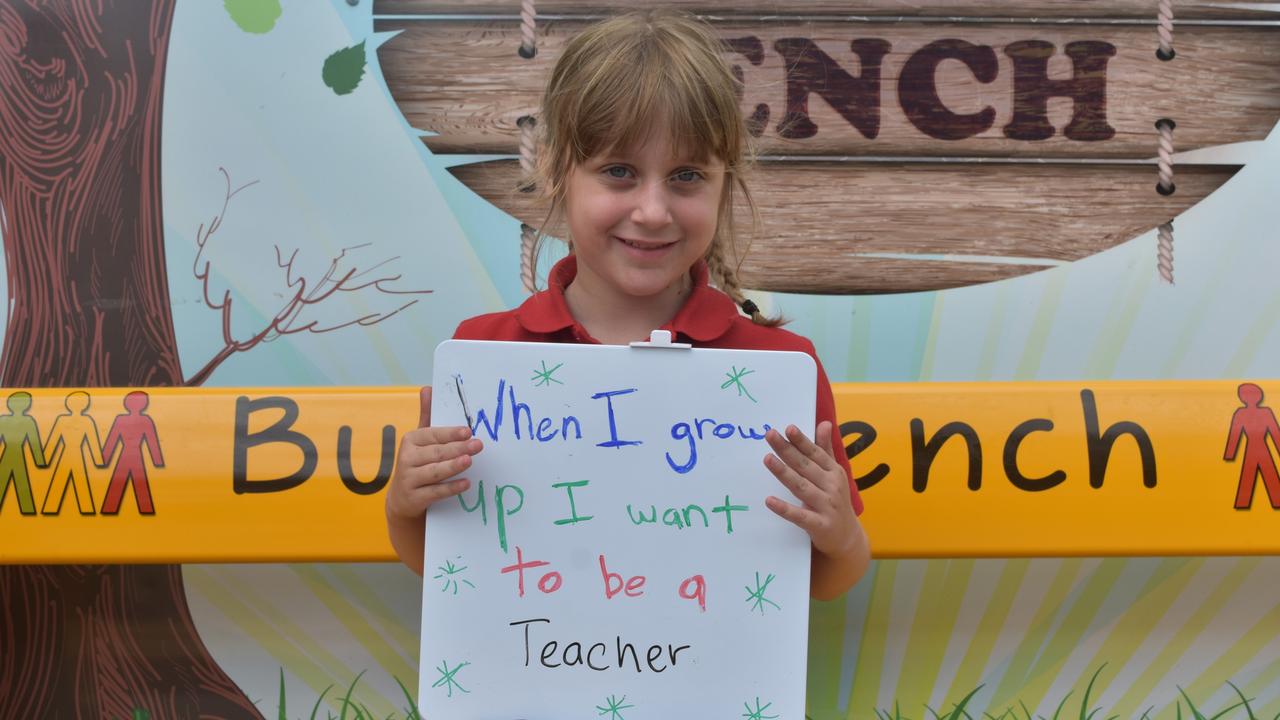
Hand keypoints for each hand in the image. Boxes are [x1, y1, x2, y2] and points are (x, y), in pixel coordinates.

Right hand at [385, 386, 483, 523]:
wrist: (402, 498)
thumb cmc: (417, 462)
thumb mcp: (420, 440)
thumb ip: (427, 416)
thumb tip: (428, 388)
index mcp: (410, 440)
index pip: (432, 435)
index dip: (450, 434)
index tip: (467, 432)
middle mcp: (406, 458)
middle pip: (436, 453)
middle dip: (457, 448)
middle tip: (478, 445)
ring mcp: (409, 479)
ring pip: (434, 471)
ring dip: (453, 466)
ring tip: (469, 461)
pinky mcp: (414, 498)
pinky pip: (435, 492)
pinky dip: (451, 488)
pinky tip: (465, 483)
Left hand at [762, 421, 859, 557]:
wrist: (847, 537)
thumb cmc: (835, 500)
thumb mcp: (833, 474)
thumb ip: (825, 449)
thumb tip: (825, 423)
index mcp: (834, 472)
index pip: (816, 453)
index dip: (802, 441)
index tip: (788, 428)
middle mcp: (832, 486)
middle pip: (805, 466)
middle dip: (787, 450)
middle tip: (770, 435)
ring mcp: (827, 506)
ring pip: (802, 487)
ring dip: (784, 473)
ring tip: (767, 459)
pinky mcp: (820, 525)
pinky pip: (800, 516)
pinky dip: (785, 508)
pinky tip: (769, 500)